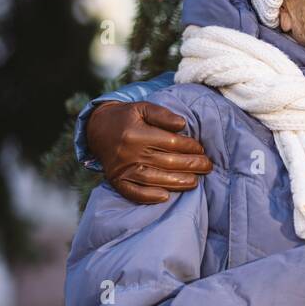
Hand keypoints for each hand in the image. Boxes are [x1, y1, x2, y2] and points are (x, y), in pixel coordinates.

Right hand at [87, 100, 212, 203]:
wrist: (96, 129)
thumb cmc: (126, 118)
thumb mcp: (142, 107)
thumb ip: (162, 114)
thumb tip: (182, 125)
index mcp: (136, 133)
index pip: (170, 143)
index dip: (189, 146)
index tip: (201, 149)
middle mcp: (128, 153)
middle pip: (165, 162)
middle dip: (190, 165)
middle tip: (207, 166)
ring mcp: (122, 169)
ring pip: (153, 179)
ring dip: (176, 182)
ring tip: (195, 182)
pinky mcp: (116, 181)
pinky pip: (132, 192)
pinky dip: (148, 196)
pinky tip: (165, 197)